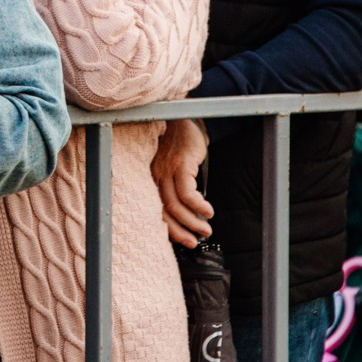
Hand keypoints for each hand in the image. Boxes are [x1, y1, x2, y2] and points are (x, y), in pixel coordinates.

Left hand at [152, 118, 214, 246]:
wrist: (184, 119)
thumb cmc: (180, 147)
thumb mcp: (176, 169)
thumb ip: (179, 189)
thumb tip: (193, 214)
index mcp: (153, 180)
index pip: (157, 211)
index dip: (170, 230)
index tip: (183, 241)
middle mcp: (156, 177)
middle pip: (165, 212)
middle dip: (181, 232)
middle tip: (194, 242)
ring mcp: (167, 171)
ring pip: (177, 205)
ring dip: (193, 221)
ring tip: (206, 229)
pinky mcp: (181, 165)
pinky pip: (188, 193)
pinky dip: (198, 206)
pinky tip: (208, 211)